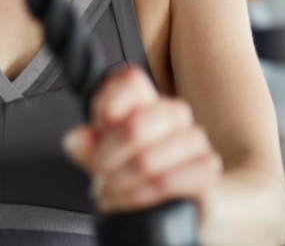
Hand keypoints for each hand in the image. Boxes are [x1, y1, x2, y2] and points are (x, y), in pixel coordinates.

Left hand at [62, 66, 223, 215]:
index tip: (99, 125)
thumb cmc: (140, 176)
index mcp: (146, 102)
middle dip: (107, 156)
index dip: (109, 101)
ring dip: (121, 182)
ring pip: (148, 160)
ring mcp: (194, 140)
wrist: (186, 203)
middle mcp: (173, 114)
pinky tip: (132, 201)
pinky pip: (168, 183)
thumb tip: (76, 141)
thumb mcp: (106, 159)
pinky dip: (141, 197)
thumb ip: (89, 147)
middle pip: (136, 126)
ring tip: (111, 192)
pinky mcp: (207, 169)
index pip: (131, 80)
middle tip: (98, 171)